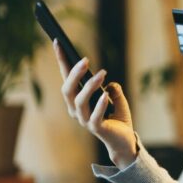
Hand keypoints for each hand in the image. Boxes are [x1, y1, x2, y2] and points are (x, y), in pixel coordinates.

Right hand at [53, 39, 137, 168]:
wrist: (124, 140)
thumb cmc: (118, 118)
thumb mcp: (116, 98)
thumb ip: (111, 88)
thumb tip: (109, 82)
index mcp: (77, 101)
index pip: (67, 78)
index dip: (62, 61)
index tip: (58, 42)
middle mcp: (76, 110)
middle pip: (67, 89)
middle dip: (74, 73)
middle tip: (86, 60)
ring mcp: (84, 120)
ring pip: (79, 101)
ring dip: (90, 86)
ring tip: (102, 74)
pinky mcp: (96, 128)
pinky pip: (94, 116)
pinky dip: (100, 104)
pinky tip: (106, 94)